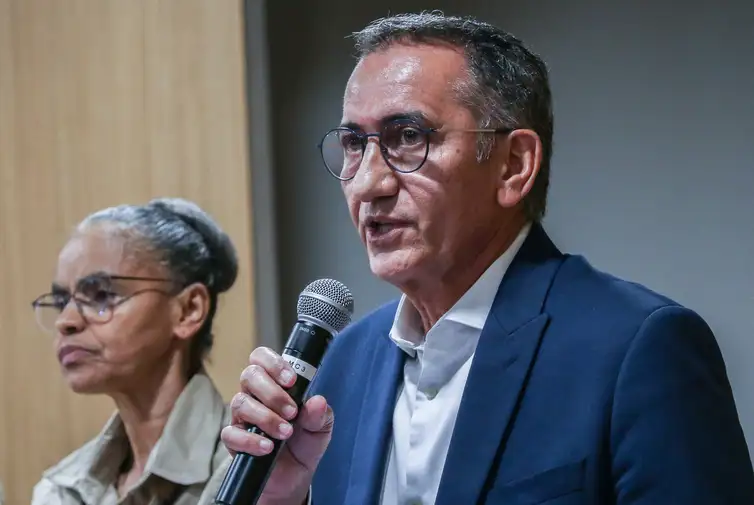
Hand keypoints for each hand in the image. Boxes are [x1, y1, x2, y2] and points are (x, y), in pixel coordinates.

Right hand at [221, 347, 332, 504]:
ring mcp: (242, 417)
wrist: (294, 479)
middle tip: (292, 412)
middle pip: (249, 376)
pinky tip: (268, 448)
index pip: (262, 358)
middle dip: (272, 393)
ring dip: (265, 417)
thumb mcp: (320, 429)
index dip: (274, 364)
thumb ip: (320, 415)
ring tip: (285, 433)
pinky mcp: (234, 441)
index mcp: (274, 384)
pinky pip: (231, 434)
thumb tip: (318, 401)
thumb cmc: (304, 444)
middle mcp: (254, 395)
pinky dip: (250, 441)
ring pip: (240, 403)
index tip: (291, 380)